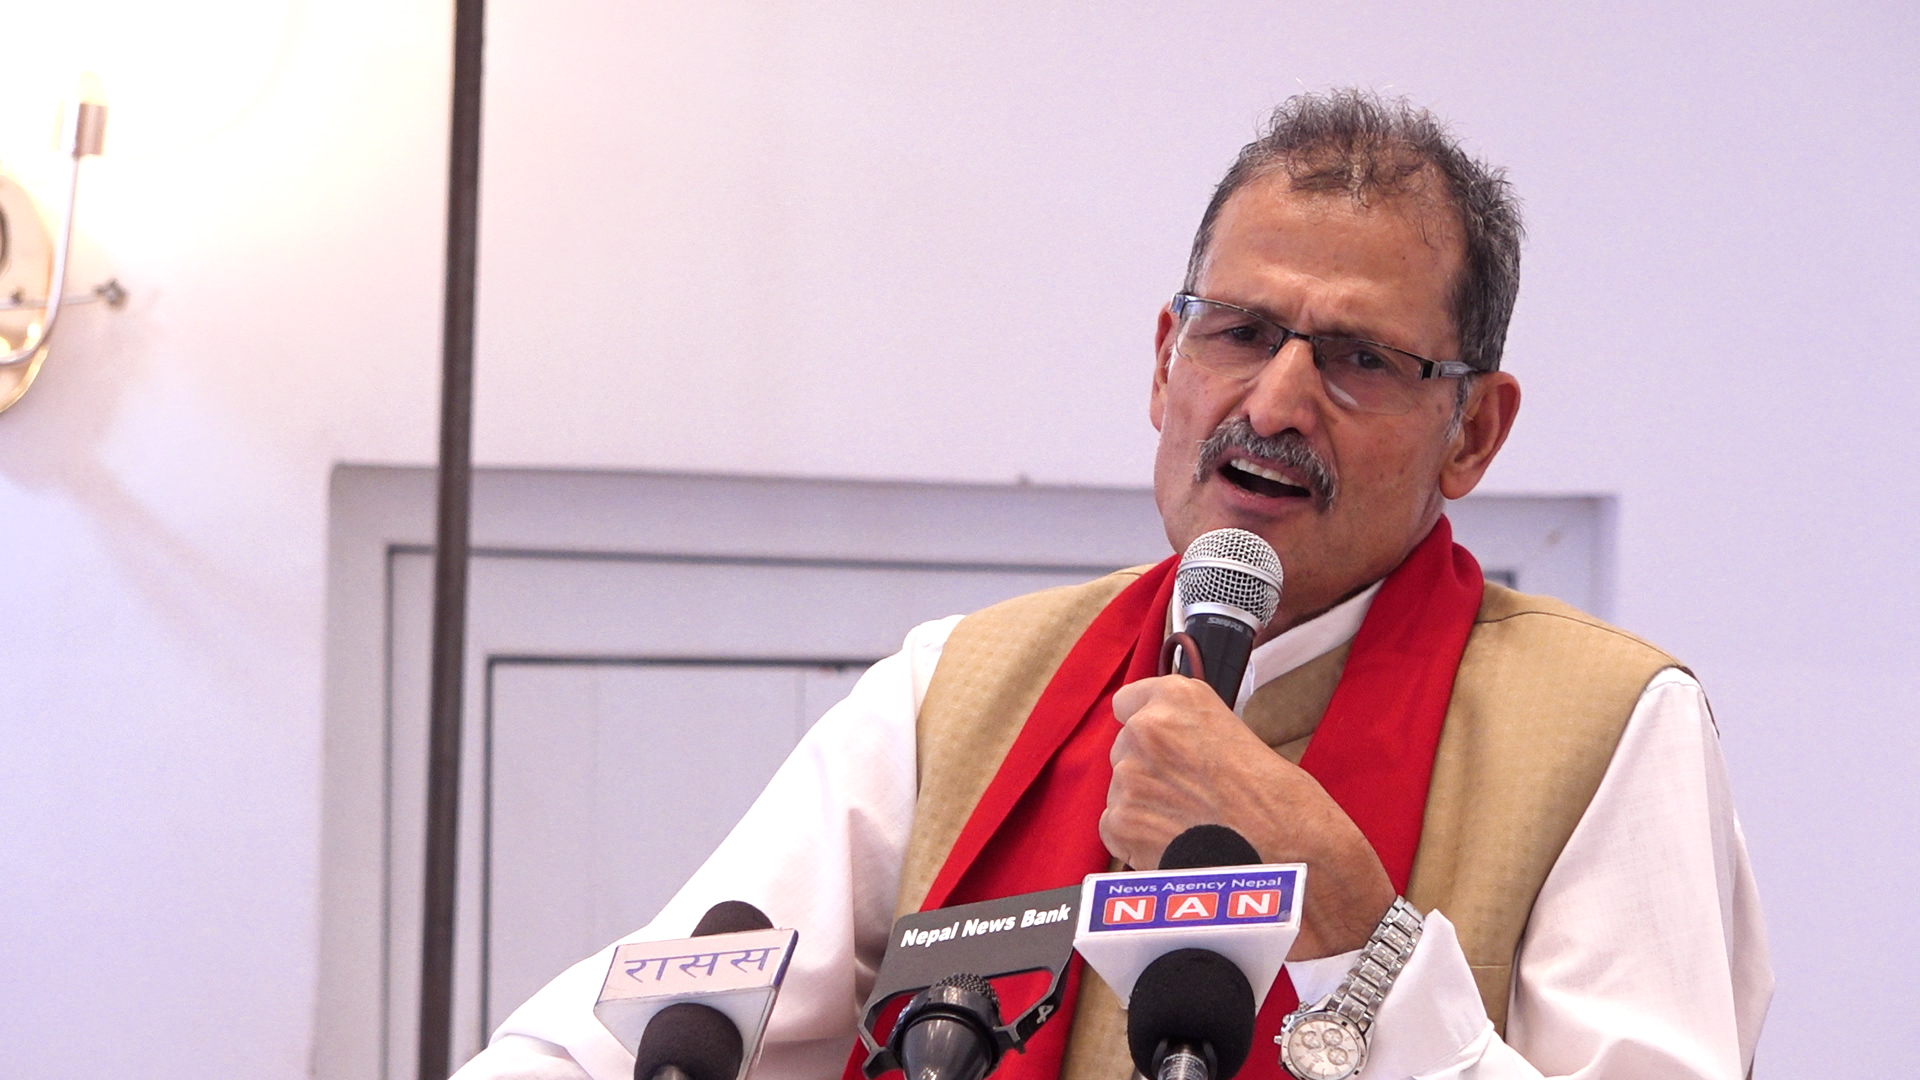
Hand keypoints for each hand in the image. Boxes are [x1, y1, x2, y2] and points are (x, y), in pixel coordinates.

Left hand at [1101, 674, 1395, 959]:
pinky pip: (1115, 826)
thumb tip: (1177, 747)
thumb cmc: (1283, 803)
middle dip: (1151, 770)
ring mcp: (1130, 776)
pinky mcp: (1121, 822)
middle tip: (1191, 794)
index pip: (1129, 701)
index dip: (1149, 727)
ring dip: (1146, 805)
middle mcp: (1147, 730)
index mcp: (1179, 699)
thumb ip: (1195, 734)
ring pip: (1122, 788)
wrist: (1293, 857)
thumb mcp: (1239, 737)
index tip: (1161, 742)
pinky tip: (1177, 844)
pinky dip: (1138, 838)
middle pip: (1126, 748)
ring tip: (1192, 824)